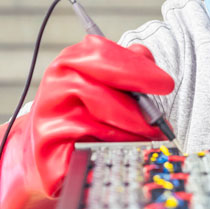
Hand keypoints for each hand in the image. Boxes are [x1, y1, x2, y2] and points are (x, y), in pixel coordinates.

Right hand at [0, 35, 173, 208]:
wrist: (43, 153)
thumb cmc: (85, 113)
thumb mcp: (104, 83)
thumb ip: (126, 66)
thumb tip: (143, 53)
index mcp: (69, 63)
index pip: (102, 56)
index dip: (137, 69)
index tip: (166, 84)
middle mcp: (54, 88)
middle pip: (103, 94)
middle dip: (139, 111)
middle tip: (161, 123)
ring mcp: (47, 122)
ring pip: (100, 126)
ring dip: (130, 135)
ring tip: (147, 140)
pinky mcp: (48, 155)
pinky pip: (90, 152)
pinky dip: (113, 152)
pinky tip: (123, 152)